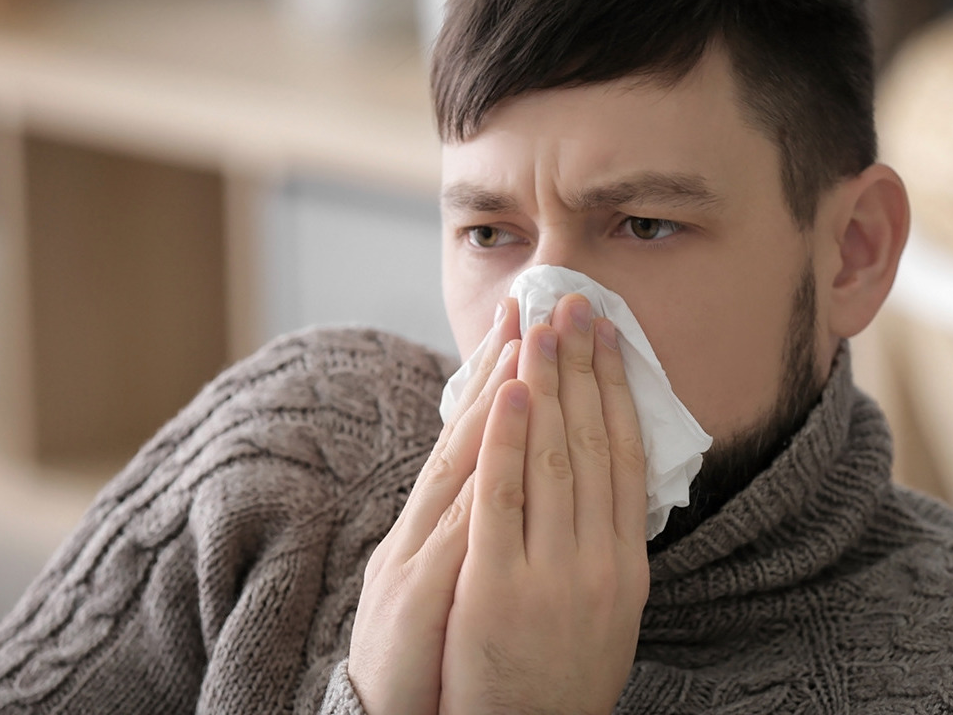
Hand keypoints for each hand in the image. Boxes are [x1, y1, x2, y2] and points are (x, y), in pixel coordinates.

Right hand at [347, 299, 521, 714]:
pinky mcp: (419, 589)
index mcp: (437, 521)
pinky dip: (480, 470)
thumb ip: (478, 524)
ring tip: (523, 339)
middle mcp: (425, 525)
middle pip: (470, 433)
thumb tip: (512, 474)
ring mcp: (420, 552)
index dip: (500, 374)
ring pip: (464, 461)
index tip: (526, 321)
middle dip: (504, 365)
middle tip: (532, 303)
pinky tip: (498, 422)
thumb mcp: (452, 576)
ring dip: (495, 396)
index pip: (476, 434)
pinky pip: (458, 520)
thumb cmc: (427, 648)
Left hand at [440, 294, 650, 714]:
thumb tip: (611, 484)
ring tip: (543, 327)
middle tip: (577, 305)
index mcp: (627, 563)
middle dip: (584, 368)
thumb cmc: (562, 676)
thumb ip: (606, 547)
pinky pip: (504, 503)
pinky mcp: (497, 589)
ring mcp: (551, 574)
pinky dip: (505, 444)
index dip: (617, 390)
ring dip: (547, 387)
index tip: (609, 336)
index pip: (626, 456)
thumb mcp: (607, 612)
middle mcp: (599, 561)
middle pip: (593, 444)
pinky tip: (506, 395)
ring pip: (553, 461)